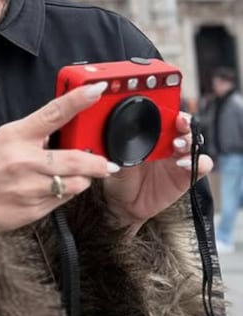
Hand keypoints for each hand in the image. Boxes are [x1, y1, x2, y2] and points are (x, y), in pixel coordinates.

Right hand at [0, 81, 119, 229]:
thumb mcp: (4, 138)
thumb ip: (34, 133)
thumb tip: (64, 128)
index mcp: (17, 135)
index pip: (53, 113)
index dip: (77, 100)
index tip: (96, 89)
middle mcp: (26, 160)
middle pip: (76, 158)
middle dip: (97, 161)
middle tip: (106, 162)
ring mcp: (32, 186)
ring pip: (76, 182)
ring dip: (82, 179)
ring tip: (75, 176)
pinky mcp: (37, 208)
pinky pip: (65, 199)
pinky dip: (66, 193)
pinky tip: (55, 189)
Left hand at [101, 110, 212, 231]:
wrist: (125, 205)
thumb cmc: (119, 177)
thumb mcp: (115, 158)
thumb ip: (119, 147)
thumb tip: (114, 135)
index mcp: (149, 134)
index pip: (163, 116)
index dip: (168, 110)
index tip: (167, 110)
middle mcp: (166, 143)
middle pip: (182, 126)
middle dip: (183, 121)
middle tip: (179, 122)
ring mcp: (178, 158)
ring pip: (194, 142)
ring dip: (190, 140)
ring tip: (178, 145)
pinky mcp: (187, 176)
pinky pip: (201, 165)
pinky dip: (199, 162)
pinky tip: (185, 164)